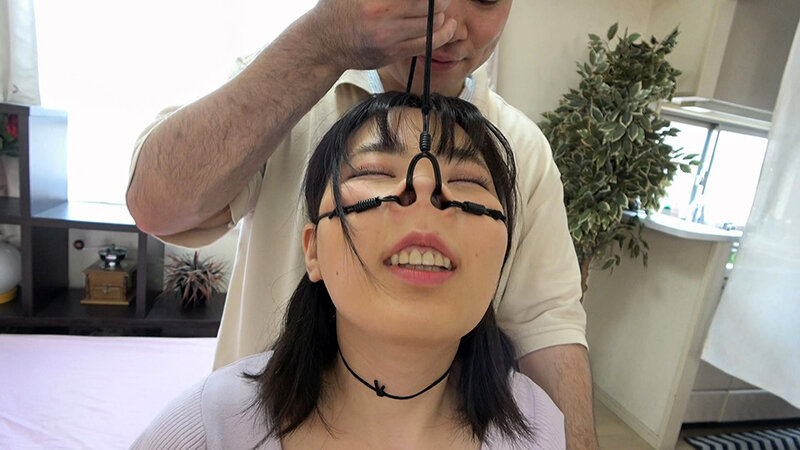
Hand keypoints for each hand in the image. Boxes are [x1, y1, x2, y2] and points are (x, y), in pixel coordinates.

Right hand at [308, 0, 457, 70]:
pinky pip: (426, 45)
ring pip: (433, 27)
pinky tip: (446, 26)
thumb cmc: (338, 10)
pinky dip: (441, 34)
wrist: (323, 44)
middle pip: (430, 6)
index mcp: (377, 1)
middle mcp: (384, 19)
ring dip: (443, 16)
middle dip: (441, 0)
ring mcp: (389, 40)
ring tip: (444, 10)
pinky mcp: (393, 54)